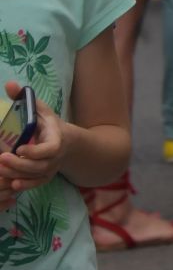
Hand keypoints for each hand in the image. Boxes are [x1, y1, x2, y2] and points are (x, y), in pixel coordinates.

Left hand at [0, 80, 63, 210]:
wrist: (68, 142)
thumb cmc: (49, 124)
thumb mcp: (40, 109)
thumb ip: (25, 98)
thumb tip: (10, 84)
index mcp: (57, 138)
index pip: (50, 149)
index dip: (36, 151)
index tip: (19, 148)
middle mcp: (56, 156)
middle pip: (41, 166)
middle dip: (21, 164)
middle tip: (1, 158)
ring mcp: (52, 168)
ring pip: (36, 176)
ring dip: (18, 174)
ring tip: (0, 168)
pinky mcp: (46, 176)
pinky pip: (36, 184)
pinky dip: (25, 185)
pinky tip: (12, 184)